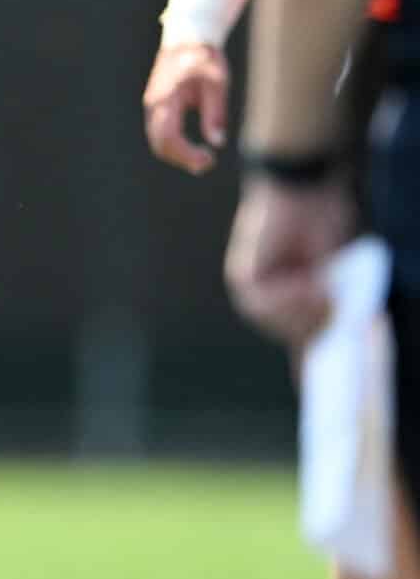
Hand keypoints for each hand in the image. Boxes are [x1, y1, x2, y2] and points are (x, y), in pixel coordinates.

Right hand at [143, 41, 229, 174]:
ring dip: (177, 154)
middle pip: (159, 144)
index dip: (186, 154)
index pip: (168, 137)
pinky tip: (191, 148)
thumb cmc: (203, 57)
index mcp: (166, 99)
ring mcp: (153, 106)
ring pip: (157, 140)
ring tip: (203, 158)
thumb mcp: (217, 83)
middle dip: (182, 158)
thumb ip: (215, 113)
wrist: (186, 37)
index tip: (209, 158)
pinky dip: (173, 145)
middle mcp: (154, 105)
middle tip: (208, 163)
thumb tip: (216, 142)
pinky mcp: (157, 106)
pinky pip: (160, 133)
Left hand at [225, 174, 353, 349]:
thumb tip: (332, 336)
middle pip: (292, 335)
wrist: (304, 189)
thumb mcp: (335, 269)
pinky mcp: (244, 275)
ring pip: (278, 323)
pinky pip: (266, 304)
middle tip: (332, 304)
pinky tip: (306, 282)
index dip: (305, 361)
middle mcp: (268, 297)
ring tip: (321, 288)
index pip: (297, 339)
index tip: (313, 389)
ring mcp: (254, 288)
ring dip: (305, 310)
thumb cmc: (323, 222)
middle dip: (316, 325)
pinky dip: (290, 298)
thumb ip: (330, 301)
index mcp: (292, 298)